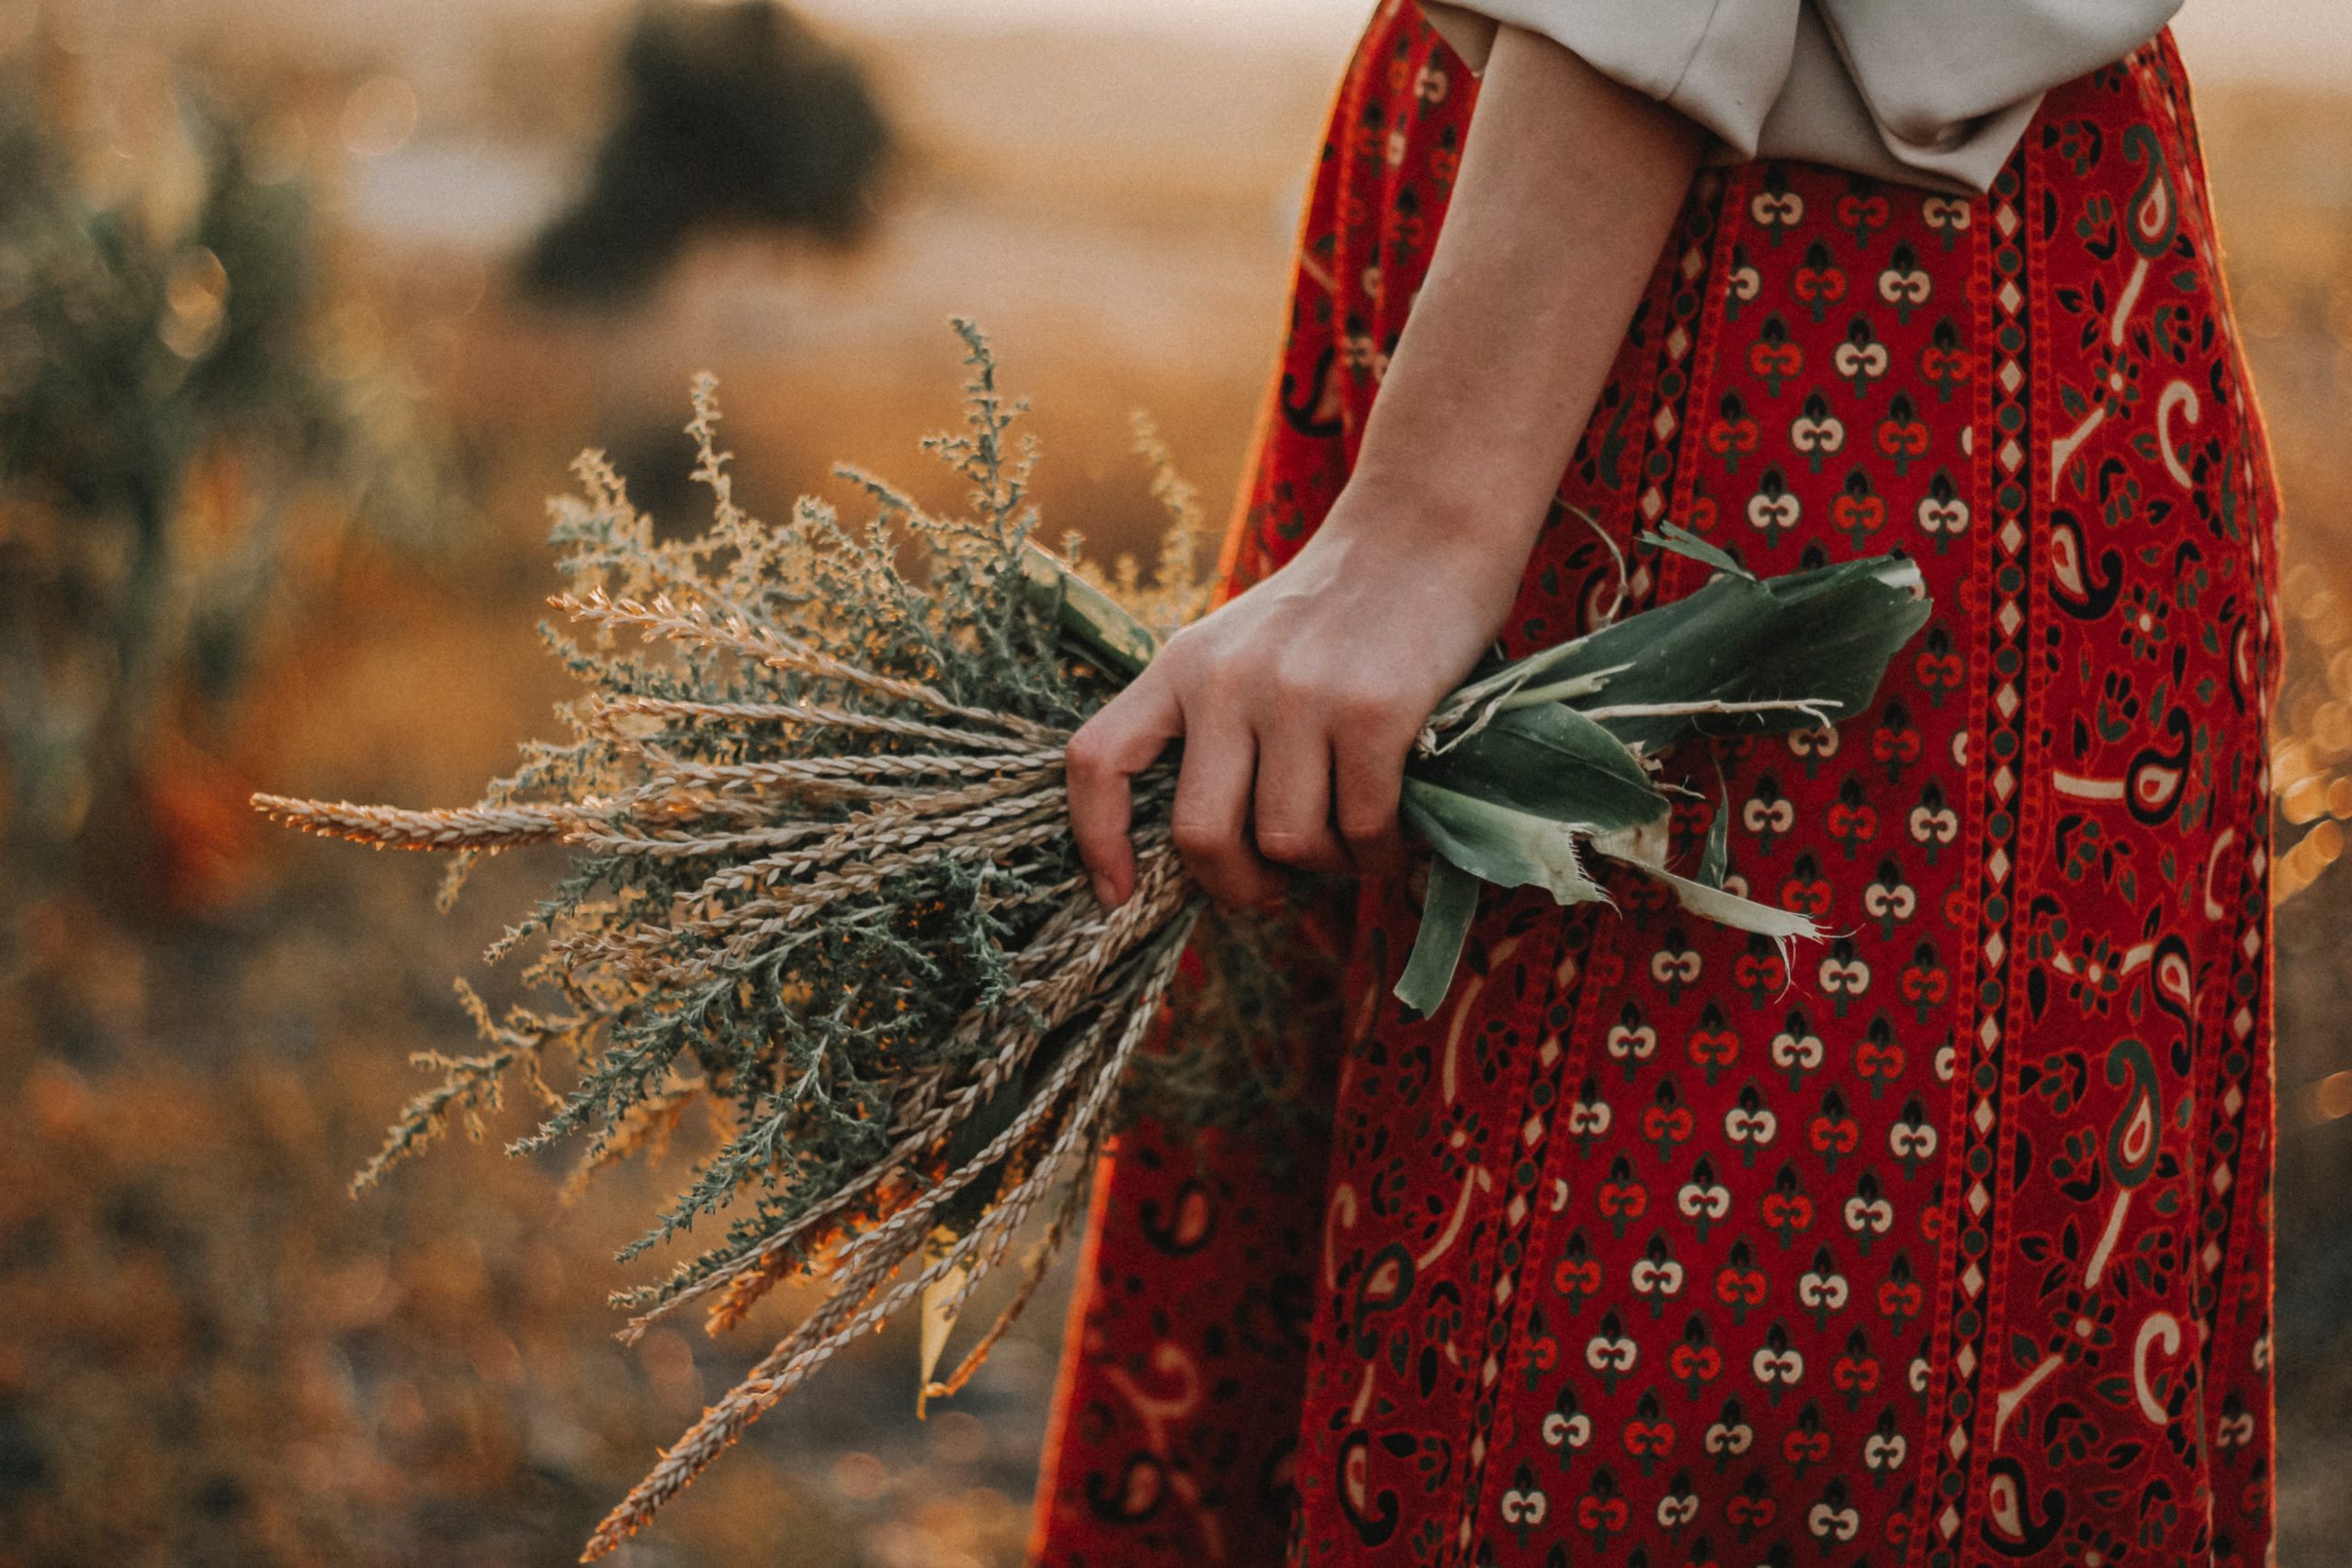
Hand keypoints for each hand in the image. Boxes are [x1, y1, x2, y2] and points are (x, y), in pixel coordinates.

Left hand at [1066, 487, 1524, 907]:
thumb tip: (1212, 850)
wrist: (1425, 529)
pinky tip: (1394, 840)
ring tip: (1351, 845)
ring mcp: (1298, 693)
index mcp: (1180, 665)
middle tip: (1273, 887)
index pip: (1099, 758)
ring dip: (1325, 866)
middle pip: (1200, 834)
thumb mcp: (1244, 645)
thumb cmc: (1338, 607)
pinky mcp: (1372, 709)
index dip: (1096, 839)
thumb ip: (1215, 723)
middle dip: (1238, 886)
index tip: (1119, 894)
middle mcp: (1226, 678)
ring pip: (1288, 841)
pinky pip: (1362, 827)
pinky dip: (1380, 854)